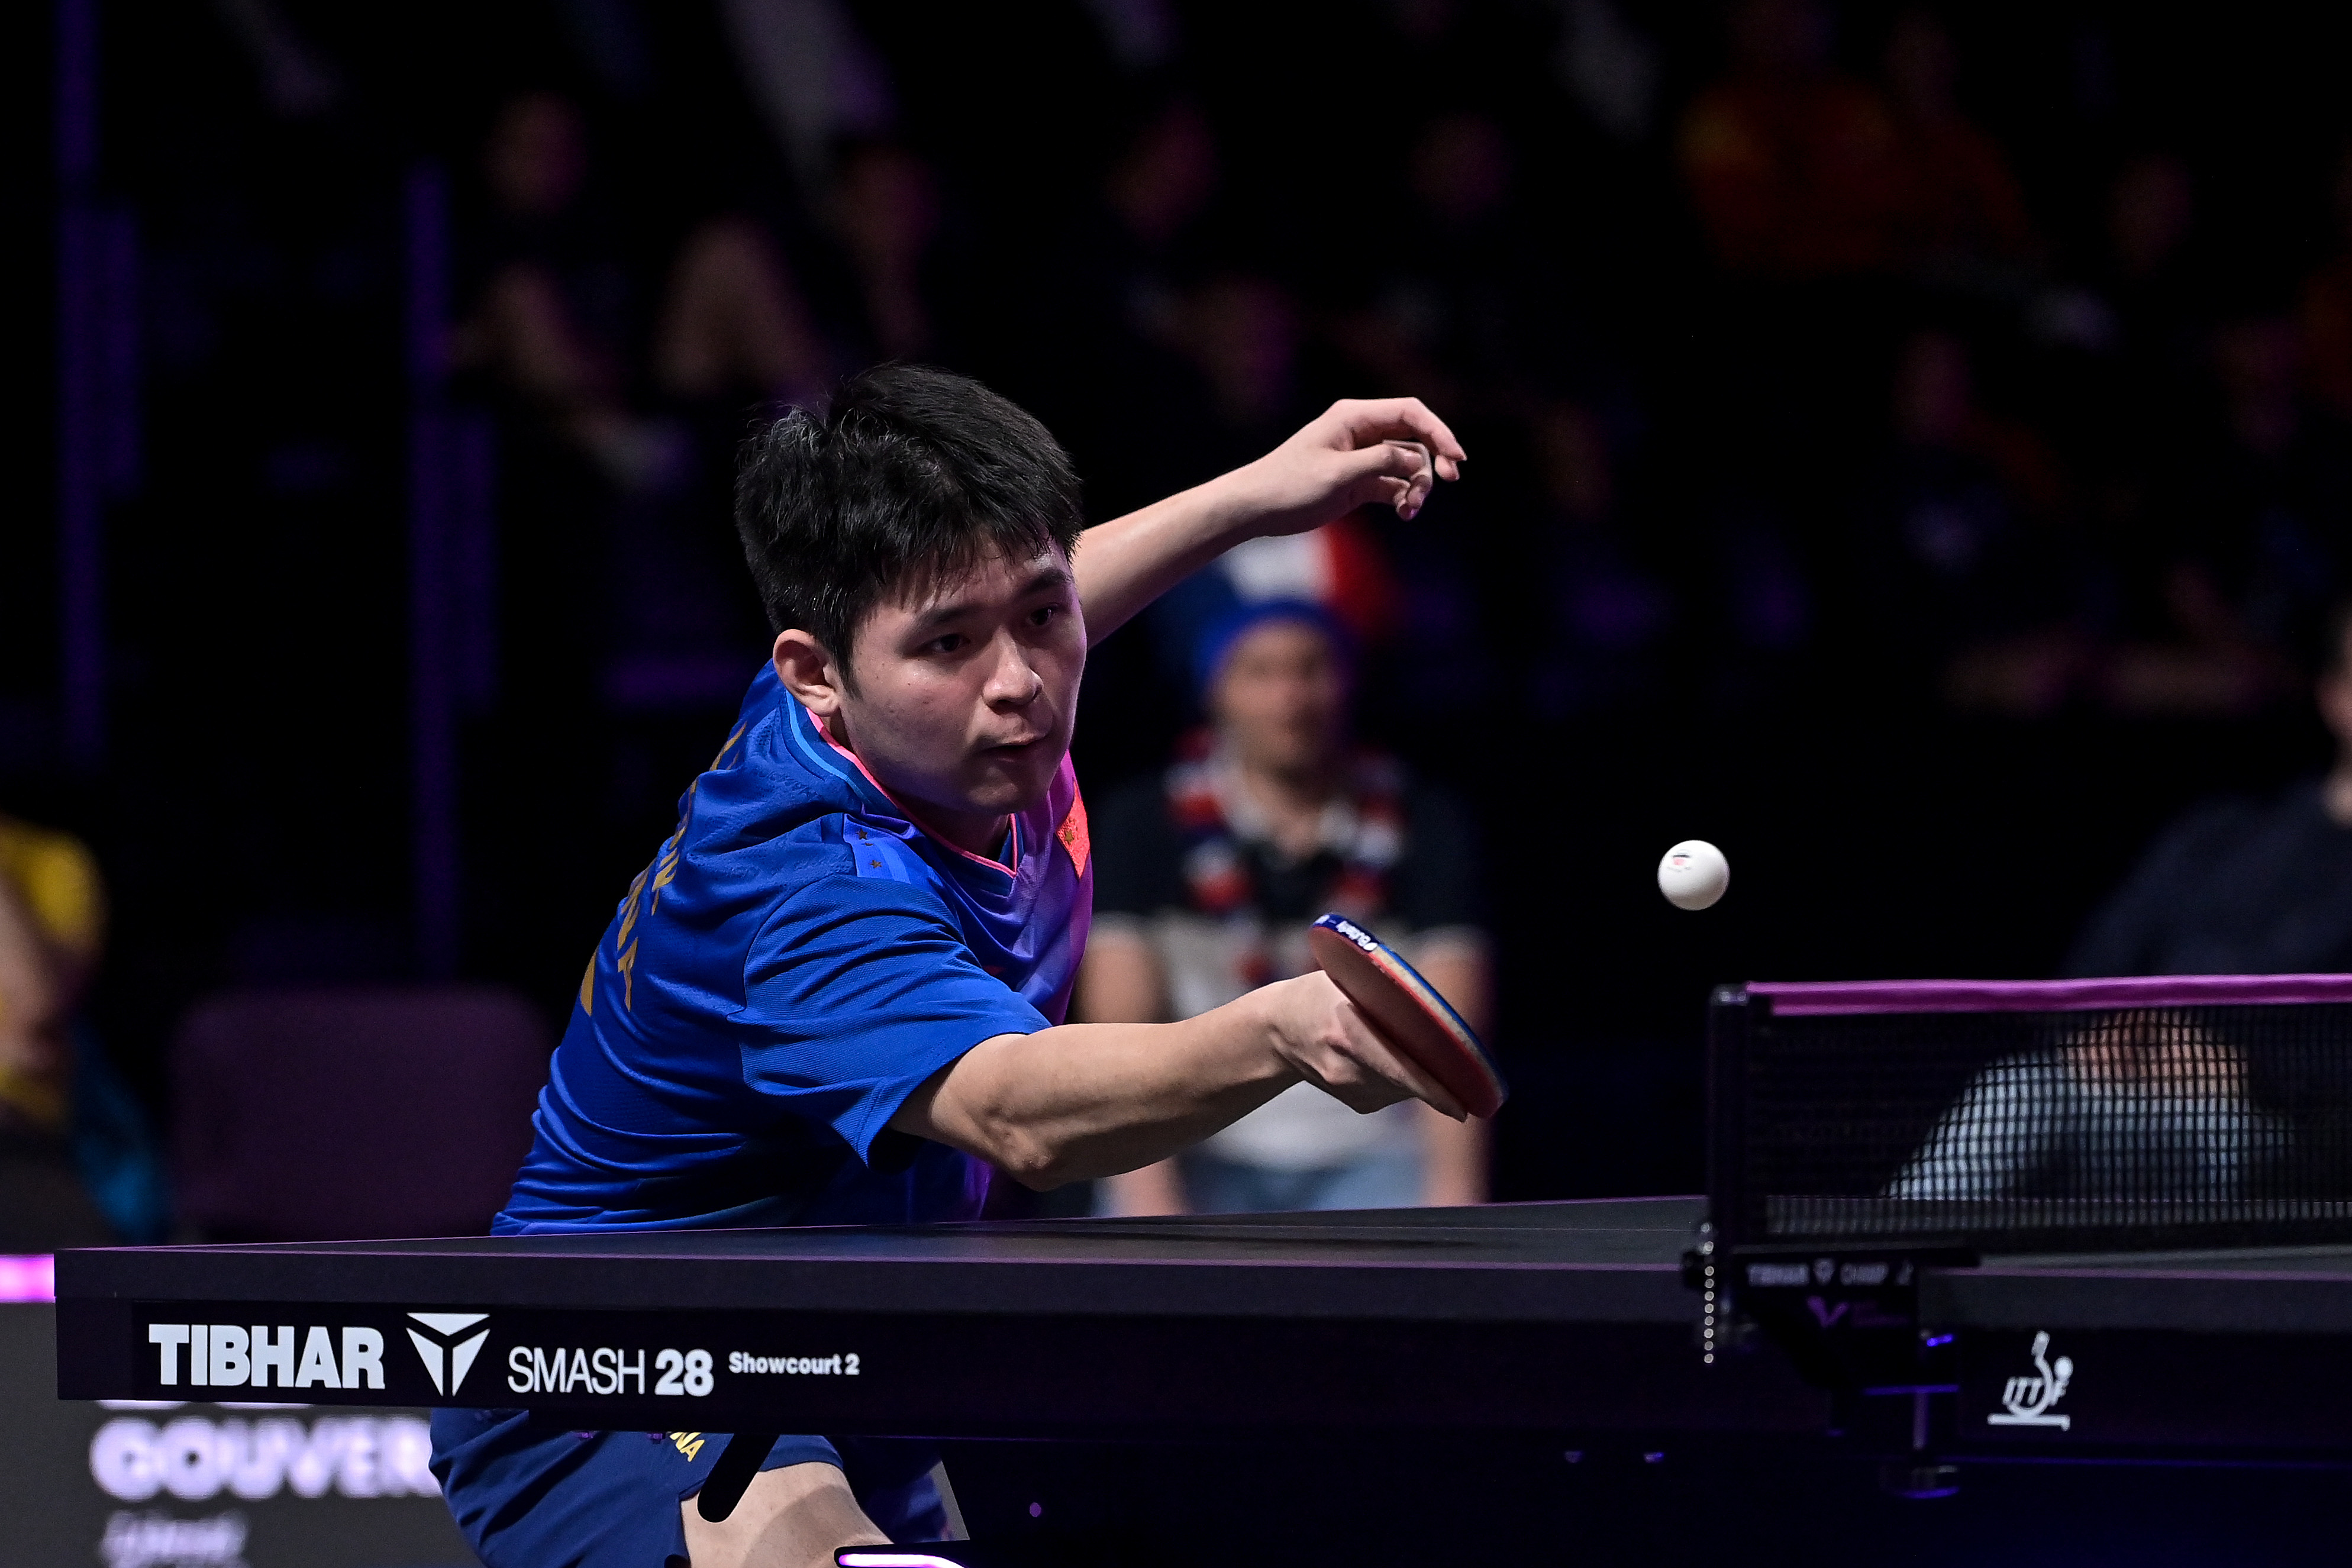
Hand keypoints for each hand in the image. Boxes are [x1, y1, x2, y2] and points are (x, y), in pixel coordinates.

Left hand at [1226, 397, 1465, 536]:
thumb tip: (1416, 460)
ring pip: (1408, 464)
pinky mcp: (1359, 482)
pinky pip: (1394, 484)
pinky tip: (1404, 514)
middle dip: (1433, 459)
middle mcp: (1361, 432)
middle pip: (1415, 437)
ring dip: (1417, 486)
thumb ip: (1380, 462)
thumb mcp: (1338, 473)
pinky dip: (1403, 498)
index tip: (1456, 459)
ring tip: (1410, 510)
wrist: (1256, 508)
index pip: (1410, 413)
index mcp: (1354, 416)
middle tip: (1448, 481)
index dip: (1439, 431)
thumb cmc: (1289, 486)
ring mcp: (1362, 457)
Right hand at [1255, 972, 1468, 1119]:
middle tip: (1457, 1063)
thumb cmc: (1318, 994)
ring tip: (1402, 1041)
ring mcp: (1351, 1092)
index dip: (1431, 1090)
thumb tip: (1432, 1007)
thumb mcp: (1344, 981)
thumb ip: (1382, 993)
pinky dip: (1403, 1076)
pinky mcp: (1357, 1103)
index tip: (1462, 1106)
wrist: (1277, 1030)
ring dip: (1418, 1070)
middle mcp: (1347, 1071)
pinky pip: (1397, 1091)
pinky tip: (1387, 1055)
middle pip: (1409, 1080)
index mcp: (1346, 1036)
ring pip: (1406, 1087)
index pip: (1397, 1069)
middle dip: (1435, 1073)